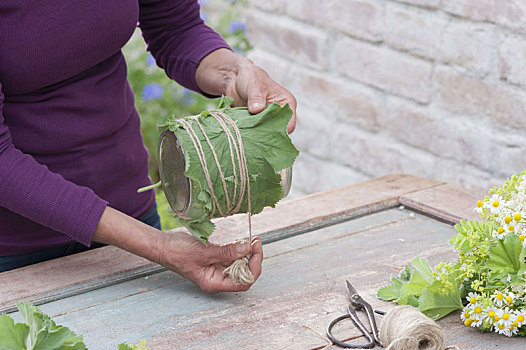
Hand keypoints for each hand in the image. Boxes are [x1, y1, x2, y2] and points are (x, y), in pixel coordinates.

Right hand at [93, 206, 262, 292]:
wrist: (164, 245)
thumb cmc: (178, 252)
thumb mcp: (203, 252)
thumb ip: (226, 252)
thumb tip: (247, 248)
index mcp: (215, 283)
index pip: (244, 282)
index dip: (253, 268)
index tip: (255, 249)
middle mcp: (219, 279)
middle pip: (246, 274)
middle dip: (254, 258)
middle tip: (256, 240)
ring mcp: (219, 269)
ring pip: (242, 264)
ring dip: (248, 252)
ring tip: (252, 238)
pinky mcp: (217, 259)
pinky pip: (234, 256)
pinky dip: (240, 248)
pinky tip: (242, 240)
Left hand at [196, 48, 296, 132]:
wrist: (235, 78)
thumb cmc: (250, 77)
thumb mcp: (254, 85)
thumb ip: (256, 97)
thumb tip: (257, 110)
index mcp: (286, 104)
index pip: (289, 123)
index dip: (280, 130)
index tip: (266, 132)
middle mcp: (278, 114)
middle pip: (277, 132)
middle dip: (266, 135)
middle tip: (254, 136)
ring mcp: (266, 121)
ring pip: (264, 134)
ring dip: (256, 135)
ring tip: (246, 134)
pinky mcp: (255, 124)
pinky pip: (253, 134)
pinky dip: (248, 135)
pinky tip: (241, 134)